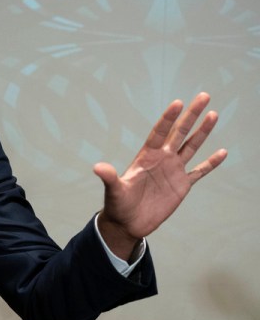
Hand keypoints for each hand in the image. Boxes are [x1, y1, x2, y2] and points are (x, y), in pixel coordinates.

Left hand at [95, 92, 227, 258]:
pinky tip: (222, 152)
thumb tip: (97, 168)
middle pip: (179, 133)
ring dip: (202, 132)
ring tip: (213, 114)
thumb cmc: (118, 204)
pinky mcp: (182, 185)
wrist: (128, 222)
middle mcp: (162, 159)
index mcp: (146, 156)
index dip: (168, 118)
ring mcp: (173, 171)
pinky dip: (210, 163)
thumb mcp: (114, 190)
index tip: (178, 102)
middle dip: (191, 115)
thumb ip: (109, 178)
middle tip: (203, 96)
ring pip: (191, 146)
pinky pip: (199, 171)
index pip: (159, 132)